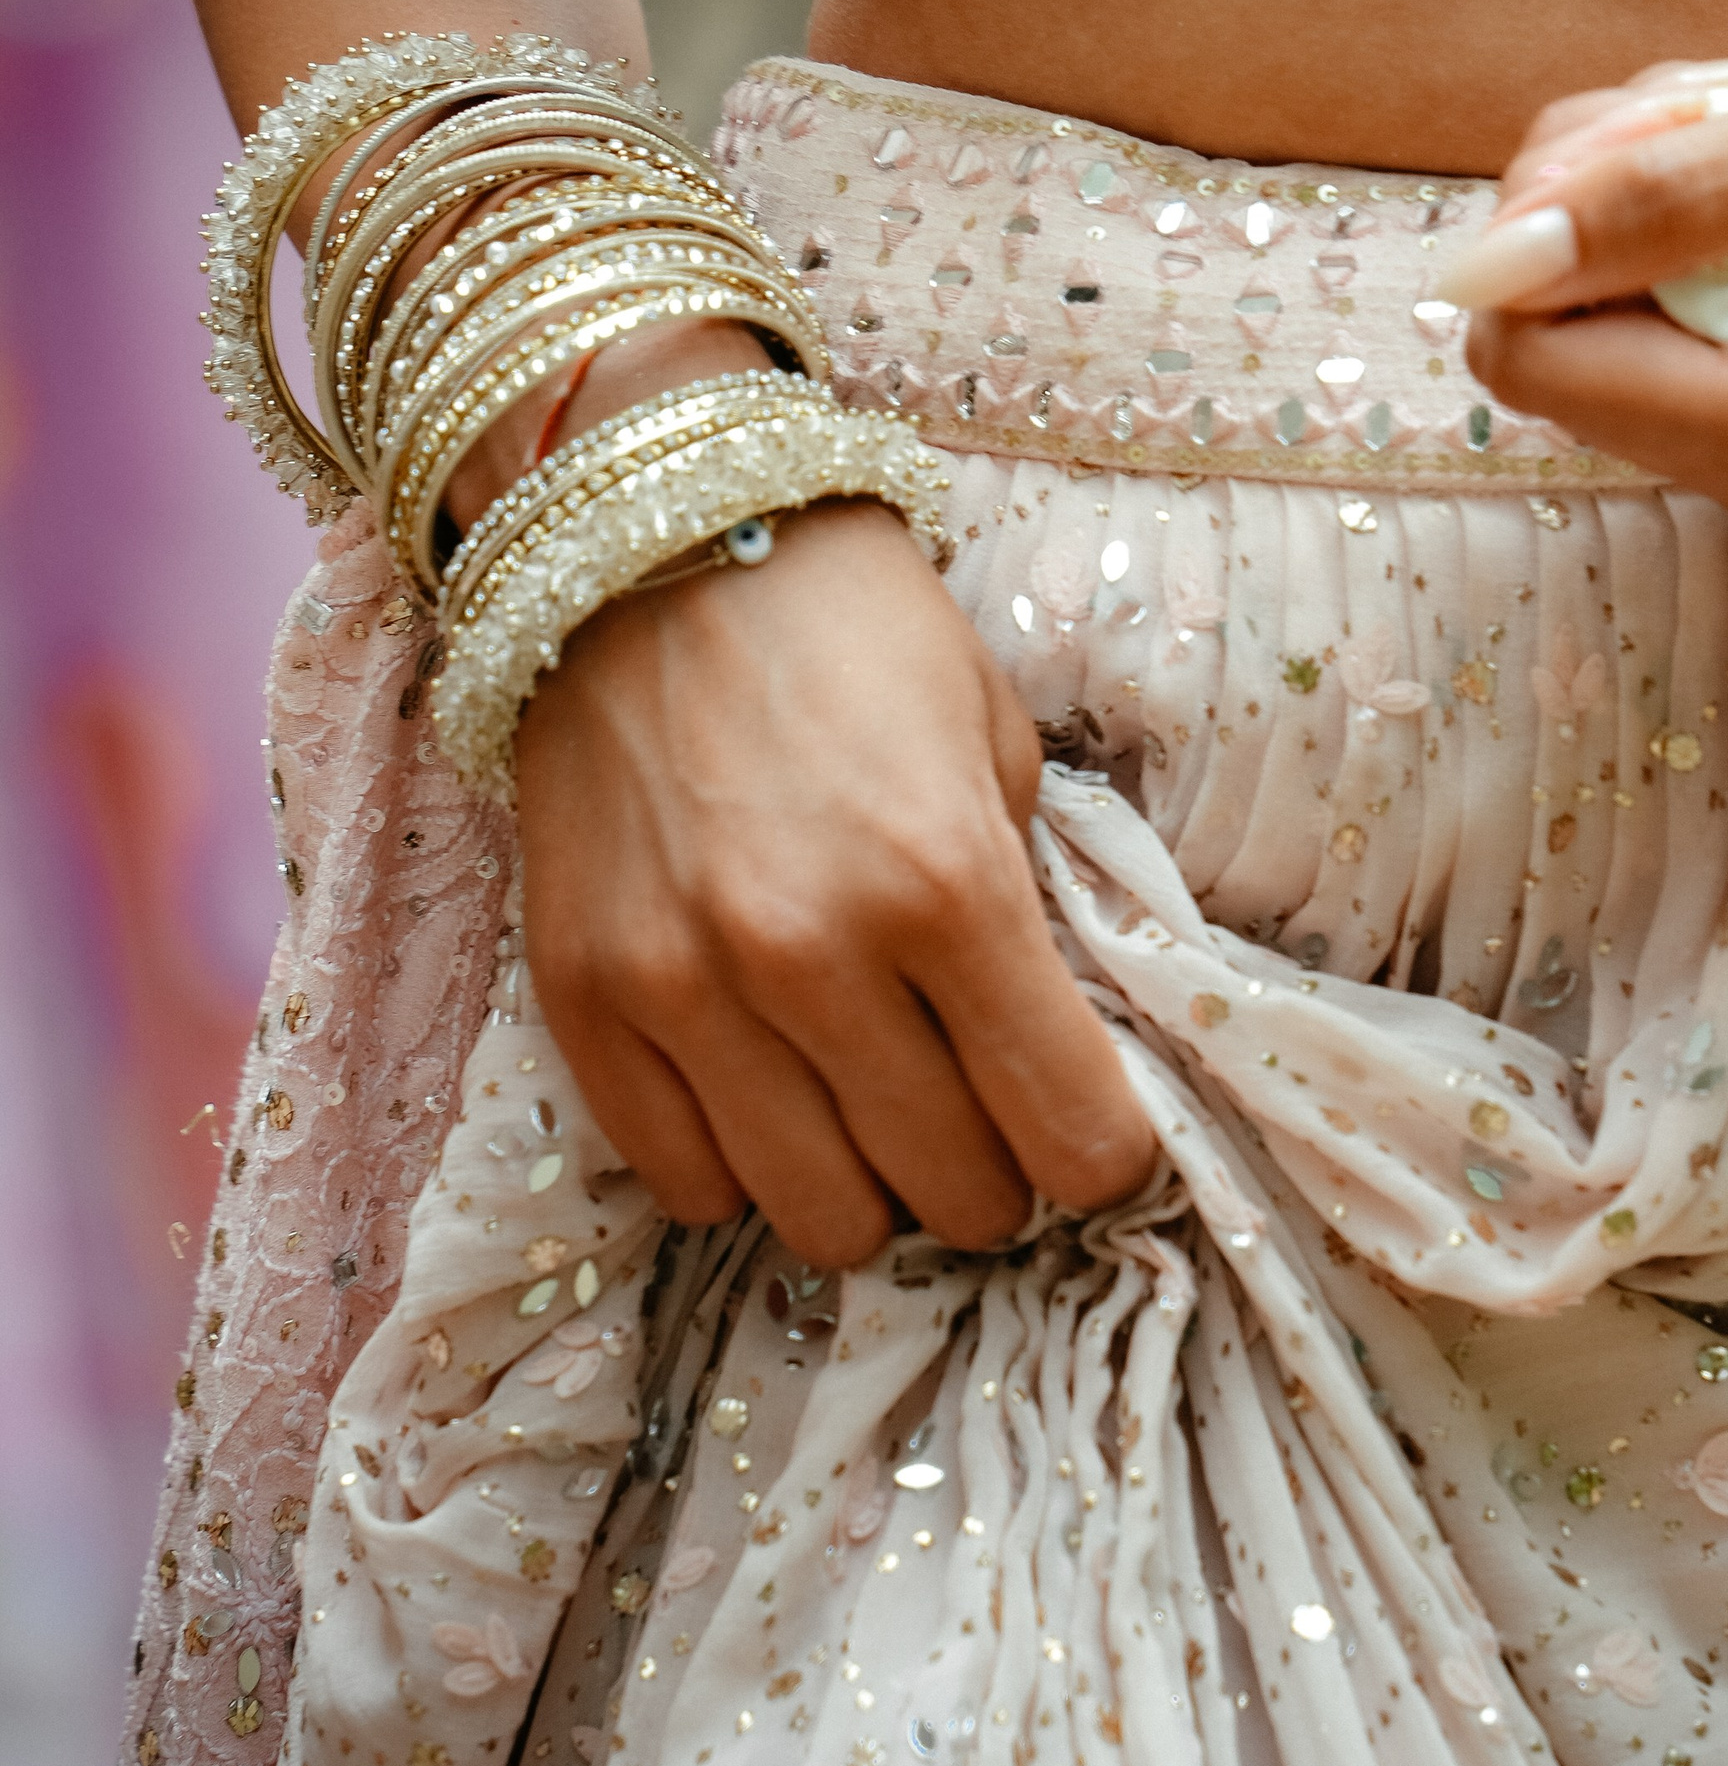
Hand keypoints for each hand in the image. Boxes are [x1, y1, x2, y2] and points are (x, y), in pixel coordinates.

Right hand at [514, 498, 1153, 1265]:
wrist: (651, 548)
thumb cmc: (857, 637)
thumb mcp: (997, 749)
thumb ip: (1028, 911)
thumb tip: (1063, 1058)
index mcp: (948, 881)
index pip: (1071, 1128)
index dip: (1105, 1157)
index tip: (1100, 1141)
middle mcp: (813, 953)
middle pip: (955, 1193)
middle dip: (999, 1177)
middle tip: (990, 1122)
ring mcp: (684, 988)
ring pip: (822, 1217)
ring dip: (877, 1191)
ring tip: (881, 1119)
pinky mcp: (584, 1002)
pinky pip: (688, 1182)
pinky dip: (749, 1169)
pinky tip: (774, 1100)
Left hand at [1449, 0, 1727, 552]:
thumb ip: (1669, 196)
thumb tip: (1491, 264)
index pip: (1537, 366)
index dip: (1549, 226)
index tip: (1665, 122)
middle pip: (1558, 353)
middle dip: (1602, 208)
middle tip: (1726, 108)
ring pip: (1598, 339)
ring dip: (1644, 207)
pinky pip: (1662, 340)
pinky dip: (1685, 238)